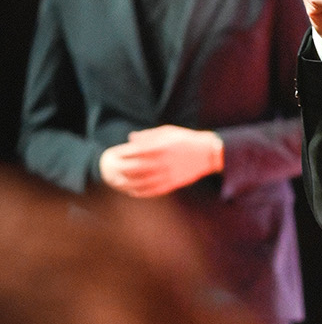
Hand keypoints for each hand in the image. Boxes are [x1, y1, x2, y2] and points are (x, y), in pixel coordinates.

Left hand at [99, 125, 223, 197]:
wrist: (207, 153)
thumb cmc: (185, 139)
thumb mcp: (167, 131)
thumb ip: (148, 135)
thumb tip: (130, 138)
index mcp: (160, 146)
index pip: (134, 151)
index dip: (121, 153)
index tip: (113, 154)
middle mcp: (162, 162)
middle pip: (134, 168)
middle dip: (121, 169)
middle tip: (112, 169)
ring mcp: (167, 174)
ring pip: (142, 182)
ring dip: (127, 183)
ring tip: (118, 182)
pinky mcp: (172, 184)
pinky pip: (153, 191)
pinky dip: (141, 192)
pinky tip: (132, 191)